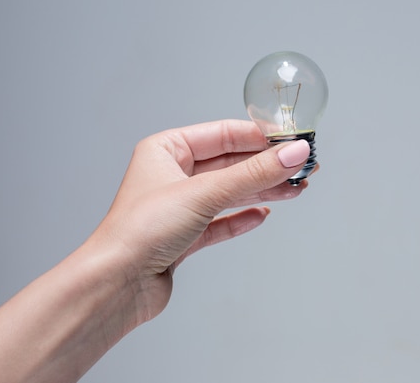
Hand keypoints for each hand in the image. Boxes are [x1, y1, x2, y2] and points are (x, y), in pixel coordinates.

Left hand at [91, 119, 311, 319]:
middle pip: (231, 164)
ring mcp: (179, 207)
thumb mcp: (204, 193)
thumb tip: (293, 154)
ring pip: (230, 193)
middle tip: (302, 168)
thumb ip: (252, 175)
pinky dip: (242, 219)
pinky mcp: (184, 237)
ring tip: (296, 190)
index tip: (293, 142)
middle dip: (267, 167)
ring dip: (263, 192)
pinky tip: (262, 217)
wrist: (116, 285)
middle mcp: (172, 175)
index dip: (261, 138)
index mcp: (167, 150)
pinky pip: (221, 222)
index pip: (224, 134)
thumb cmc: (141, 230)